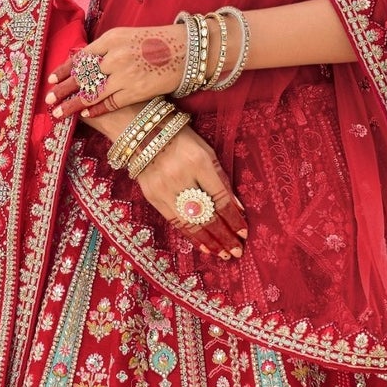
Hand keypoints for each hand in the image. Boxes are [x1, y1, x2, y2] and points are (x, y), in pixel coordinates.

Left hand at [46, 23, 186, 119]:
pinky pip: (109, 103)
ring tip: (59, 112)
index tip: (51, 79)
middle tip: (48, 98)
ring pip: (91, 92)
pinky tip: (85, 113)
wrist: (187, 51)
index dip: (64, 70)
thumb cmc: (157, 43)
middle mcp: (115, 56)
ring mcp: (124, 75)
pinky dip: (96, 109)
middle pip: (81, 76)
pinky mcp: (135, 91)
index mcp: (111, 39)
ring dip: (72, 104)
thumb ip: (106, 49)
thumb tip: (82, 62)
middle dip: (63, 89)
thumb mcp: (128, 37)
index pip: (81, 57)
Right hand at [133, 125, 247, 258]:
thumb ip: (219, 178)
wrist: (142, 133)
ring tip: (222, 253)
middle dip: (224, 236)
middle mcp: (181, 177)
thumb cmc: (182, 140)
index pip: (220, 198)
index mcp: (199, 161)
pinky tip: (203, 245)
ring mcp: (164, 188)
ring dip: (209, 241)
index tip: (244, 232)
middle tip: (236, 251)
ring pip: (190, 222)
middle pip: (206, 214)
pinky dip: (190, 235)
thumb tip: (235, 207)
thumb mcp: (206, 151)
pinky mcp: (152, 196)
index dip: (233, 218)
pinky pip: (175, 221)